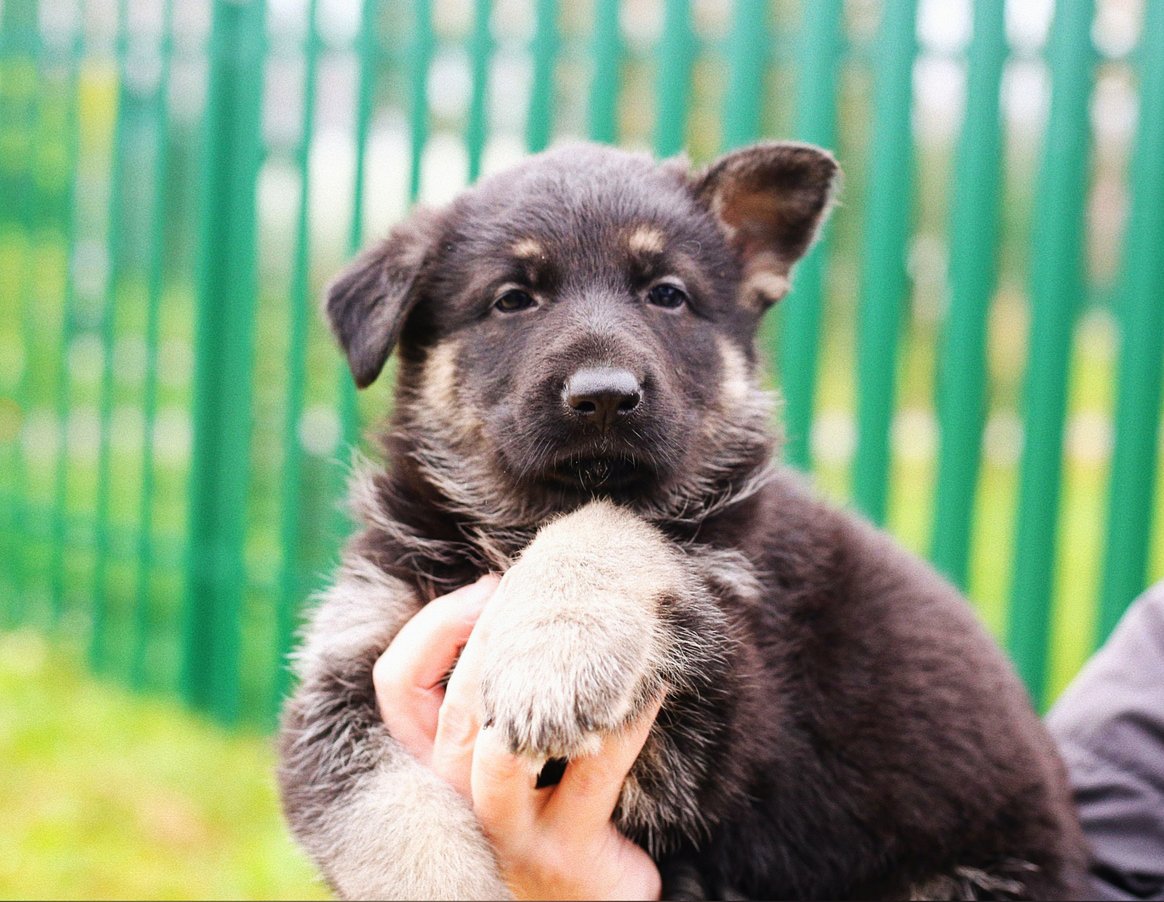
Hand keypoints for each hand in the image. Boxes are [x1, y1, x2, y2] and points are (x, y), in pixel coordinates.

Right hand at [374, 577, 662, 900]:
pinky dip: (627, 718)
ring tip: (587, 629)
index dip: (435, 626)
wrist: (585, 901)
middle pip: (451, 707)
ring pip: (503, 745)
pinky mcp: (564, 852)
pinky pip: (596, 770)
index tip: (491, 586)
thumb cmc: (545, 807)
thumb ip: (484, 695)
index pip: (397, 686)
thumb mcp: (496, 755)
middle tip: (544, 587)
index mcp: (429, 766)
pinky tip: (655, 683)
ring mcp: (505, 833)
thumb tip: (504, 592)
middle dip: (495, 633)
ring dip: (544, 677)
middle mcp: (452, 801)